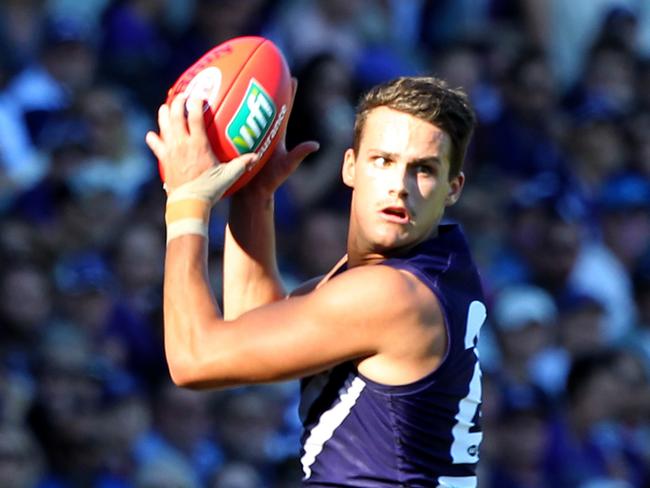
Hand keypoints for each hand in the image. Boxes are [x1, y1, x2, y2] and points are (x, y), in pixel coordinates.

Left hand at [146, 94, 257, 201]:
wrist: (188, 204)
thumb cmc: (209, 190)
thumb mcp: (228, 176)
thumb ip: (242, 164)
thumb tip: (256, 157)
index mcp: (198, 144)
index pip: (195, 116)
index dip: (196, 102)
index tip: (198, 95)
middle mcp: (182, 144)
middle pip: (176, 115)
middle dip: (178, 102)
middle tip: (182, 96)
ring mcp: (171, 151)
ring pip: (164, 126)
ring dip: (164, 114)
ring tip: (166, 107)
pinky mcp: (164, 160)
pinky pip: (156, 145)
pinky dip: (154, 138)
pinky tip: (152, 135)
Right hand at [236, 78, 319, 198]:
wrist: (250, 194)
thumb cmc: (269, 182)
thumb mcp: (285, 167)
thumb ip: (298, 155)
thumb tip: (315, 145)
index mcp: (275, 134)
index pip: (284, 109)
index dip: (289, 93)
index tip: (291, 75)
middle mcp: (262, 132)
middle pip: (262, 104)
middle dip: (263, 86)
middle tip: (262, 68)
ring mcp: (247, 136)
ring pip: (243, 112)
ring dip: (240, 96)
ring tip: (235, 78)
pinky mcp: (234, 142)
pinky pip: (229, 126)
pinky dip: (224, 115)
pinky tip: (214, 104)